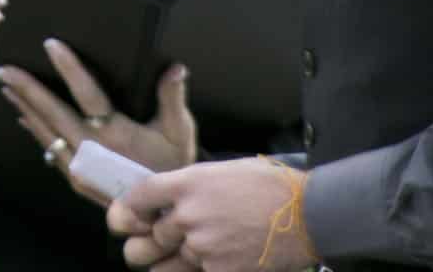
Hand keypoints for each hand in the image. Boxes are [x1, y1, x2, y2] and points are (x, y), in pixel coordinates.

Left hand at [0, 39, 194, 205]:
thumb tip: (176, 67)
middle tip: (4, 69)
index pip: (87, 93)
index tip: (51, 45)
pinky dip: (35, 132)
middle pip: (52, 113)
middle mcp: (92, 150)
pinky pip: (50, 150)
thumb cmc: (169, 166)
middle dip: (27, 89)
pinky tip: (24, 118)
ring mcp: (80, 167)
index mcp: (116, 133)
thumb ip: (172, 97)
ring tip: (6, 88)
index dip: (69, 68)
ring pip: (46, 132)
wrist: (161, 213)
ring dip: (24, 108)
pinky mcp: (76, 179)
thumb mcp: (178, 132)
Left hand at [107, 157, 317, 271]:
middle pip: (145, 242)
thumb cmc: (269, 186)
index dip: (125, 212)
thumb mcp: (222, 171)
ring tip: (191, 255)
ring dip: (171, 265)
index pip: (137, 198)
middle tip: (161, 244)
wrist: (308, 214)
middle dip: (149, 245)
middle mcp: (189, 216)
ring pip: (163, 268)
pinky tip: (221, 260)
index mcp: (188, 183)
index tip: (124, 220)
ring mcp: (203, 248)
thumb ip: (189, 188)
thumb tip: (165, 203)